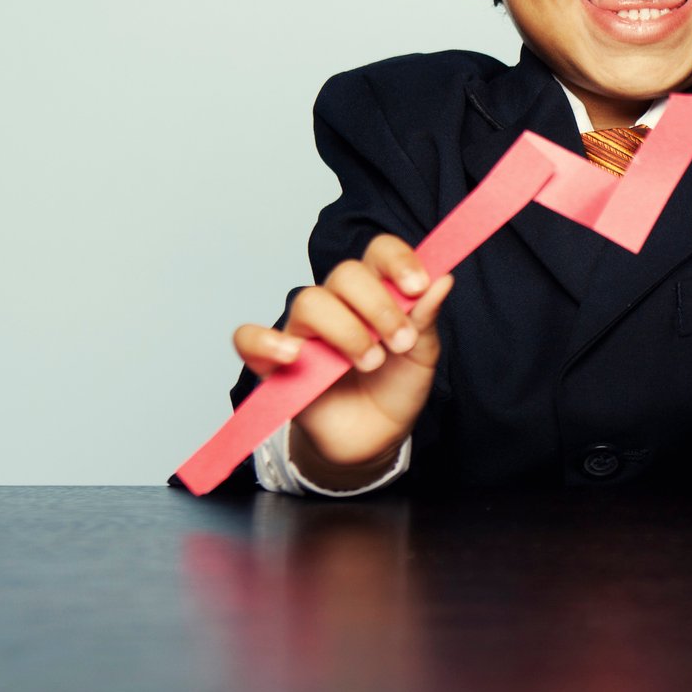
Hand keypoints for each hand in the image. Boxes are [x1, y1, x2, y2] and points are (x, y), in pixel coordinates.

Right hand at [231, 234, 452, 479]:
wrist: (375, 438)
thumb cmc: (396, 388)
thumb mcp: (422, 355)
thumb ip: (427, 318)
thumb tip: (443, 277)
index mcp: (375, 292)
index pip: (377, 253)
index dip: (397, 260)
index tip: (417, 286)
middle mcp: (337, 304)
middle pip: (344, 273)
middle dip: (378, 306)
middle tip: (401, 342)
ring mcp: (304, 331)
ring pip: (309, 301)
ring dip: (345, 330)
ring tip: (370, 362)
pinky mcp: (275, 364)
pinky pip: (248, 339)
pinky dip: (266, 342)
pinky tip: (295, 356)